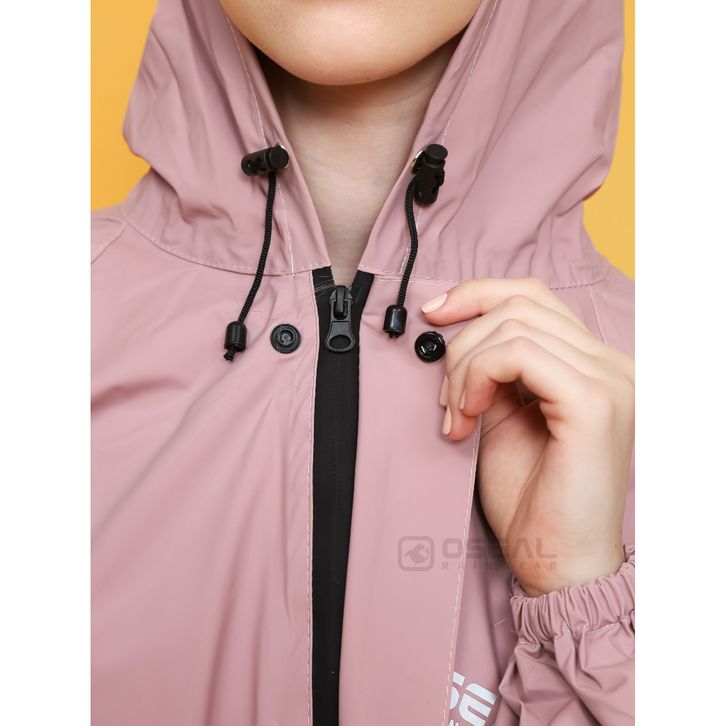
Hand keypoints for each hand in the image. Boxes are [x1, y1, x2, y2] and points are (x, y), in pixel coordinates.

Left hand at [422, 278, 632, 595]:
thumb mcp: (502, 416)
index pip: (535, 297)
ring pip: (515, 325)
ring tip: (456, 414)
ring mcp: (608, 380)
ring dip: (465, 365)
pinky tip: (469, 413)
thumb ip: (493, 370)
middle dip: (463, 343)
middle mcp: (611, 365)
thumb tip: (455, 329)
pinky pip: (520, 354)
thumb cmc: (530, 498)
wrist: (554, 560)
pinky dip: (479, 376)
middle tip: (446, 398)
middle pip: (521, 303)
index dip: (478, 293)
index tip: (434, 314)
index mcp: (593, 365)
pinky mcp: (593, 402)